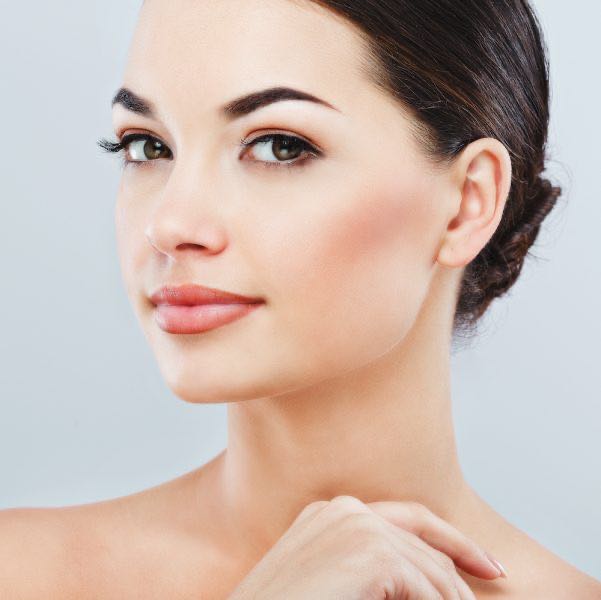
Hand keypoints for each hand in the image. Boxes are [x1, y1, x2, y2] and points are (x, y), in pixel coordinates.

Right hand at [227, 495, 504, 598]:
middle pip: (425, 542)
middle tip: (488, 593)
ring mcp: (355, 527)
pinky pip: (426, 588)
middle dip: (460, 575)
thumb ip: (367, 571)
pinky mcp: (368, 554)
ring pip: (431, 567)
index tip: (487, 564)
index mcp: (330, 513)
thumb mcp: (327, 581)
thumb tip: (422, 585)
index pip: (408, 517)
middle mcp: (344, 509)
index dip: (454, 540)